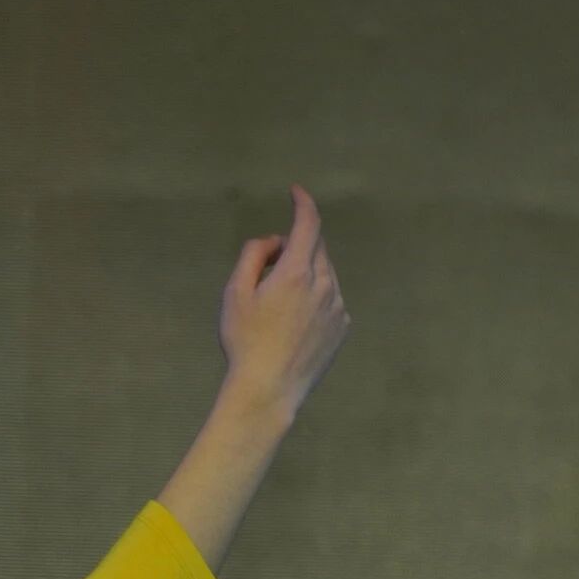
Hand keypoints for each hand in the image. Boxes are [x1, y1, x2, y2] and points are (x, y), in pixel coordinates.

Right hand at [219, 186, 350, 413]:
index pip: (308, 226)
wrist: (271, 387)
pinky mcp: (343, 327)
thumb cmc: (245, 339)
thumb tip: (274, 240)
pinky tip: (294, 319)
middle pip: (317, 249)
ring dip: (306, 271)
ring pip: (326, 273)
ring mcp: (339, 308)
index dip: (303, 204)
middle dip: (296, 245)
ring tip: (277, 300)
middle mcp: (326, 286)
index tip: (297, 192)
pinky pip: (331, 297)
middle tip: (268, 267)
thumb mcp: (235, 291)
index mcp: (298, 273)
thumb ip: (254, 255)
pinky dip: (316, 294)